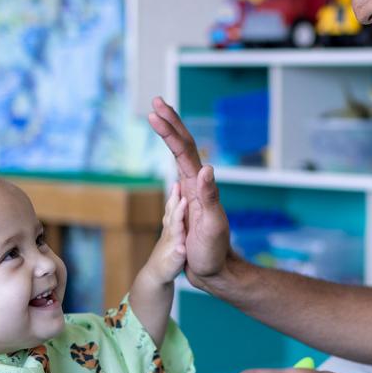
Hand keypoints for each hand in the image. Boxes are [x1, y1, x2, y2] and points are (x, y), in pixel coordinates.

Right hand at [147, 97, 230, 289]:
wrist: (216, 271)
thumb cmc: (213, 252)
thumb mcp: (212, 226)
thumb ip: (210, 198)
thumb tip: (207, 168)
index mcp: (199, 186)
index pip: (184, 150)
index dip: (170, 129)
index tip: (155, 111)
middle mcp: (197, 183)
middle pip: (184, 144)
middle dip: (170, 121)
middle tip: (155, 101)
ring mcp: (194, 190)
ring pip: (182, 153)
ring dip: (171, 131)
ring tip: (159, 115)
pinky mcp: (189, 199)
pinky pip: (180, 166)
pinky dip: (173, 151)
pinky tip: (171, 147)